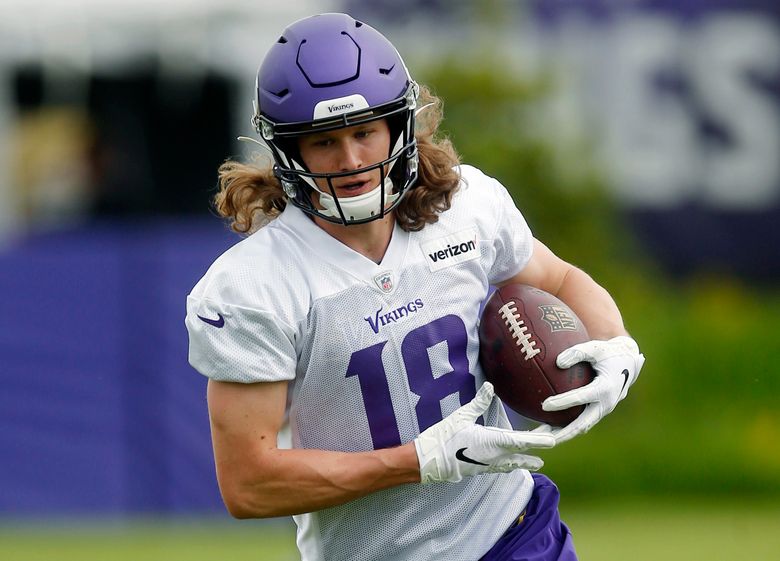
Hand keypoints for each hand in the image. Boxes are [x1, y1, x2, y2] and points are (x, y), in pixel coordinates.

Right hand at [414, 382, 554, 482]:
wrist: (428, 462)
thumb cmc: (443, 437)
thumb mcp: (461, 416)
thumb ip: (479, 402)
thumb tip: (490, 387)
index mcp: (491, 442)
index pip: (521, 441)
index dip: (538, 440)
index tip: (553, 439)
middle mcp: (494, 456)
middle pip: (522, 453)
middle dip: (537, 447)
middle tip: (553, 440)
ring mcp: (488, 465)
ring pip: (513, 463)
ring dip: (526, 460)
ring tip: (539, 461)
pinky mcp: (481, 470)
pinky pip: (502, 468)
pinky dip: (512, 465)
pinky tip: (514, 465)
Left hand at [541, 336, 644, 444]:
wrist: (628, 362)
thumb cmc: (608, 352)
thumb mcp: (596, 348)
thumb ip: (577, 352)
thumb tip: (557, 362)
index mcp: (606, 388)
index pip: (581, 398)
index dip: (563, 402)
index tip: (544, 405)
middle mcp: (605, 404)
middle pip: (581, 425)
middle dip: (561, 434)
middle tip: (541, 438)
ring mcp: (601, 411)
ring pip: (580, 428)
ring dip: (561, 434)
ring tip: (539, 437)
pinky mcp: (597, 412)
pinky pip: (580, 423)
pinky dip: (565, 428)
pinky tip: (546, 427)